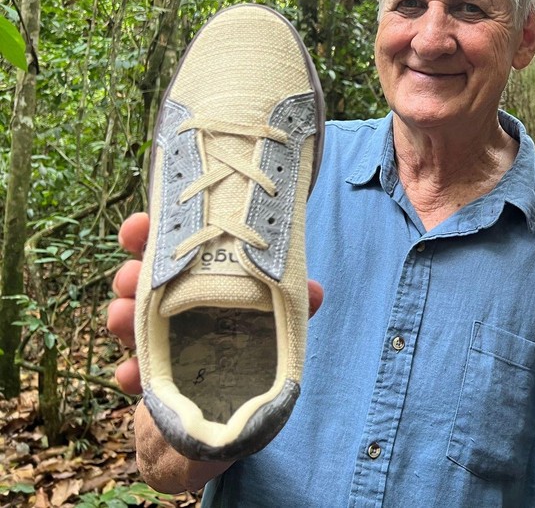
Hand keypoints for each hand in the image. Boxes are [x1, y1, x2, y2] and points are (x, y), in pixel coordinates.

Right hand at [106, 212, 325, 393]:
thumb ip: (293, 304)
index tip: (139, 224)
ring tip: (122, 318)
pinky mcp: (152, 378)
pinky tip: (130, 373)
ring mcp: (157, 340)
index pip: (166, 248)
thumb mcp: (275, 318)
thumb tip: (316, 292)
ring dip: (121, 317)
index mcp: (194, 279)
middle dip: (129, 274)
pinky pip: (132, 372)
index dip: (145, 234)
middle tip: (132, 275)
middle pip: (138, 281)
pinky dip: (129, 373)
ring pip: (127, 321)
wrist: (234, 407)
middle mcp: (172, 304)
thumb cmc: (252, 343)